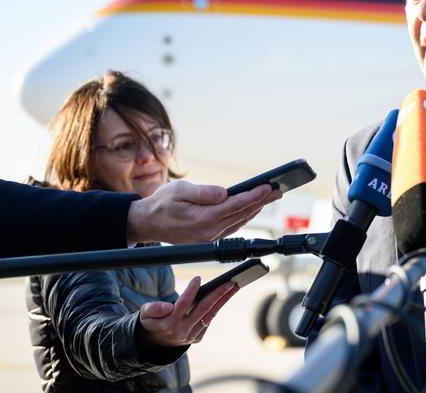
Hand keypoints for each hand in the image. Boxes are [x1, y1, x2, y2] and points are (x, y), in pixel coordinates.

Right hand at [126, 181, 281, 243]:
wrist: (148, 223)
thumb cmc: (161, 203)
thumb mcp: (178, 191)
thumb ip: (202, 192)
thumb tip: (223, 193)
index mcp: (204, 219)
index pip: (236, 205)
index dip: (255, 196)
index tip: (268, 187)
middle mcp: (211, 231)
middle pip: (243, 214)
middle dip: (262, 201)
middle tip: (278, 191)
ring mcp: (211, 236)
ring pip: (240, 221)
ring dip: (256, 209)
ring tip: (270, 196)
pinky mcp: (210, 238)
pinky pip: (233, 226)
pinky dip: (245, 216)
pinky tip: (252, 207)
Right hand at [138, 276, 236, 346]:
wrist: (157, 341)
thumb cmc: (152, 321)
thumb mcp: (145, 314)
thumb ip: (153, 308)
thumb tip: (168, 306)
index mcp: (168, 324)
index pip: (183, 304)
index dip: (191, 290)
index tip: (198, 278)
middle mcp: (182, 331)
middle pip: (203, 309)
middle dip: (218, 294)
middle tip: (230, 282)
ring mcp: (191, 336)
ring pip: (210, 314)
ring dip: (223, 300)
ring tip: (233, 286)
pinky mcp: (198, 337)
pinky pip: (209, 320)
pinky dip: (216, 308)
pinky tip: (225, 296)